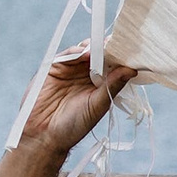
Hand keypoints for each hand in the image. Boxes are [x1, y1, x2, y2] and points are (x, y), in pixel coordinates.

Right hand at [17, 48, 125, 162]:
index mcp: (99, 84)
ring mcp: (69, 70)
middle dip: (107, 47)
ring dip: (93, 47)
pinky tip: (84, 52)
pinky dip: (76, 51)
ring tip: (102, 46)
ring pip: (84, 51)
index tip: (129, 50)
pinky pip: (66, 55)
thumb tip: (131, 70)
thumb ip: (112, 86)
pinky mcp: (54, 68)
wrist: (44, 135)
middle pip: (99, 54)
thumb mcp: (97, 106)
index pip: (112, 65)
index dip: (120, 57)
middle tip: (116, 42)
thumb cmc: (73, 126)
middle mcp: (85, 75)